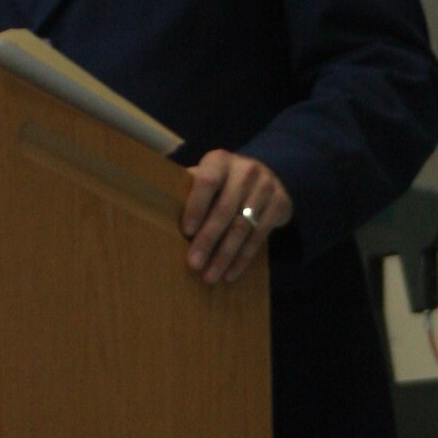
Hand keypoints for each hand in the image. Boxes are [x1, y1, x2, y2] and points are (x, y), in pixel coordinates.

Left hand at [182, 150, 292, 283]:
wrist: (262, 178)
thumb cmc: (220, 184)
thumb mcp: (205, 179)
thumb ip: (187, 192)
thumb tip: (157, 216)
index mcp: (220, 161)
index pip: (207, 182)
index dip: (196, 206)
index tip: (186, 231)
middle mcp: (246, 170)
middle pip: (225, 209)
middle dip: (208, 240)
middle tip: (194, 264)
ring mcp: (267, 186)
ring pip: (243, 226)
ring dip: (225, 255)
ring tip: (210, 276)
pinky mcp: (281, 203)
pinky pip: (260, 236)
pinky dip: (243, 258)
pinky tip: (231, 274)